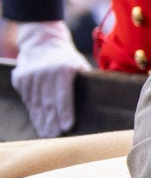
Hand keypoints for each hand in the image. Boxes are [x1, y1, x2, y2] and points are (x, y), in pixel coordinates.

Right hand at [11, 21, 90, 137]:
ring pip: (37, 103)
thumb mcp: (80, 64)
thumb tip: (103, 98)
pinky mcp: (21, 78)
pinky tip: (38, 122)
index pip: (64, 96)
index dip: (65, 112)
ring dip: (42, 120)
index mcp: (63, 70)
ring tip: (47, 133)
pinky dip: (33, 111)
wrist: (42, 41)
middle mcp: (45, 73)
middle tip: (56, 136)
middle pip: (49, 102)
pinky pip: (28, 99)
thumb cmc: (67, 57)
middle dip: (52, 121)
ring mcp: (31, 75)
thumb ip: (86, 80)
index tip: (68, 127)